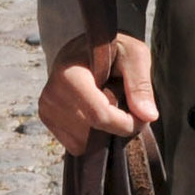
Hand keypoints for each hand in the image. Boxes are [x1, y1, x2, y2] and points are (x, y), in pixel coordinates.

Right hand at [37, 33, 157, 154]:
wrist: (82, 49)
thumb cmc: (111, 49)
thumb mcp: (133, 55)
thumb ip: (141, 84)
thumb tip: (148, 116)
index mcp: (70, 75)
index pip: (100, 115)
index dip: (127, 123)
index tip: (142, 117)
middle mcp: (52, 94)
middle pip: (93, 133)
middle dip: (116, 127)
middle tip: (125, 106)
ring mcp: (46, 109)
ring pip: (85, 144)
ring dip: (103, 132)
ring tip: (106, 105)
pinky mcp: (46, 119)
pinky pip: (76, 145)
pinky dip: (91, 137)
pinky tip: (93, 113)